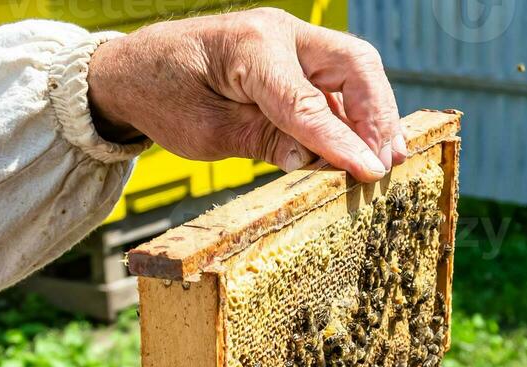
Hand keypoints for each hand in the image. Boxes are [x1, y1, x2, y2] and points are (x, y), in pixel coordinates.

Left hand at [87, 8, 405, 181]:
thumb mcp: (203, 131)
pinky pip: (336, 82)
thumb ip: (260, 141)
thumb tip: (312, 160)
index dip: (342, 142)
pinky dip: (354, 114)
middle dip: (378, 114)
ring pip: (353, 69)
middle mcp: (278, 34)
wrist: (135, 68)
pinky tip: (363, 146)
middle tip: (391, 161)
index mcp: (251, 48)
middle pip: (353, 64)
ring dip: (373, 114)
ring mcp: (290, 42)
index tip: (370, 173)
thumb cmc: (163, 96)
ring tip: (388, 157)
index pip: (308, 101)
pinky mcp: (293, 58)